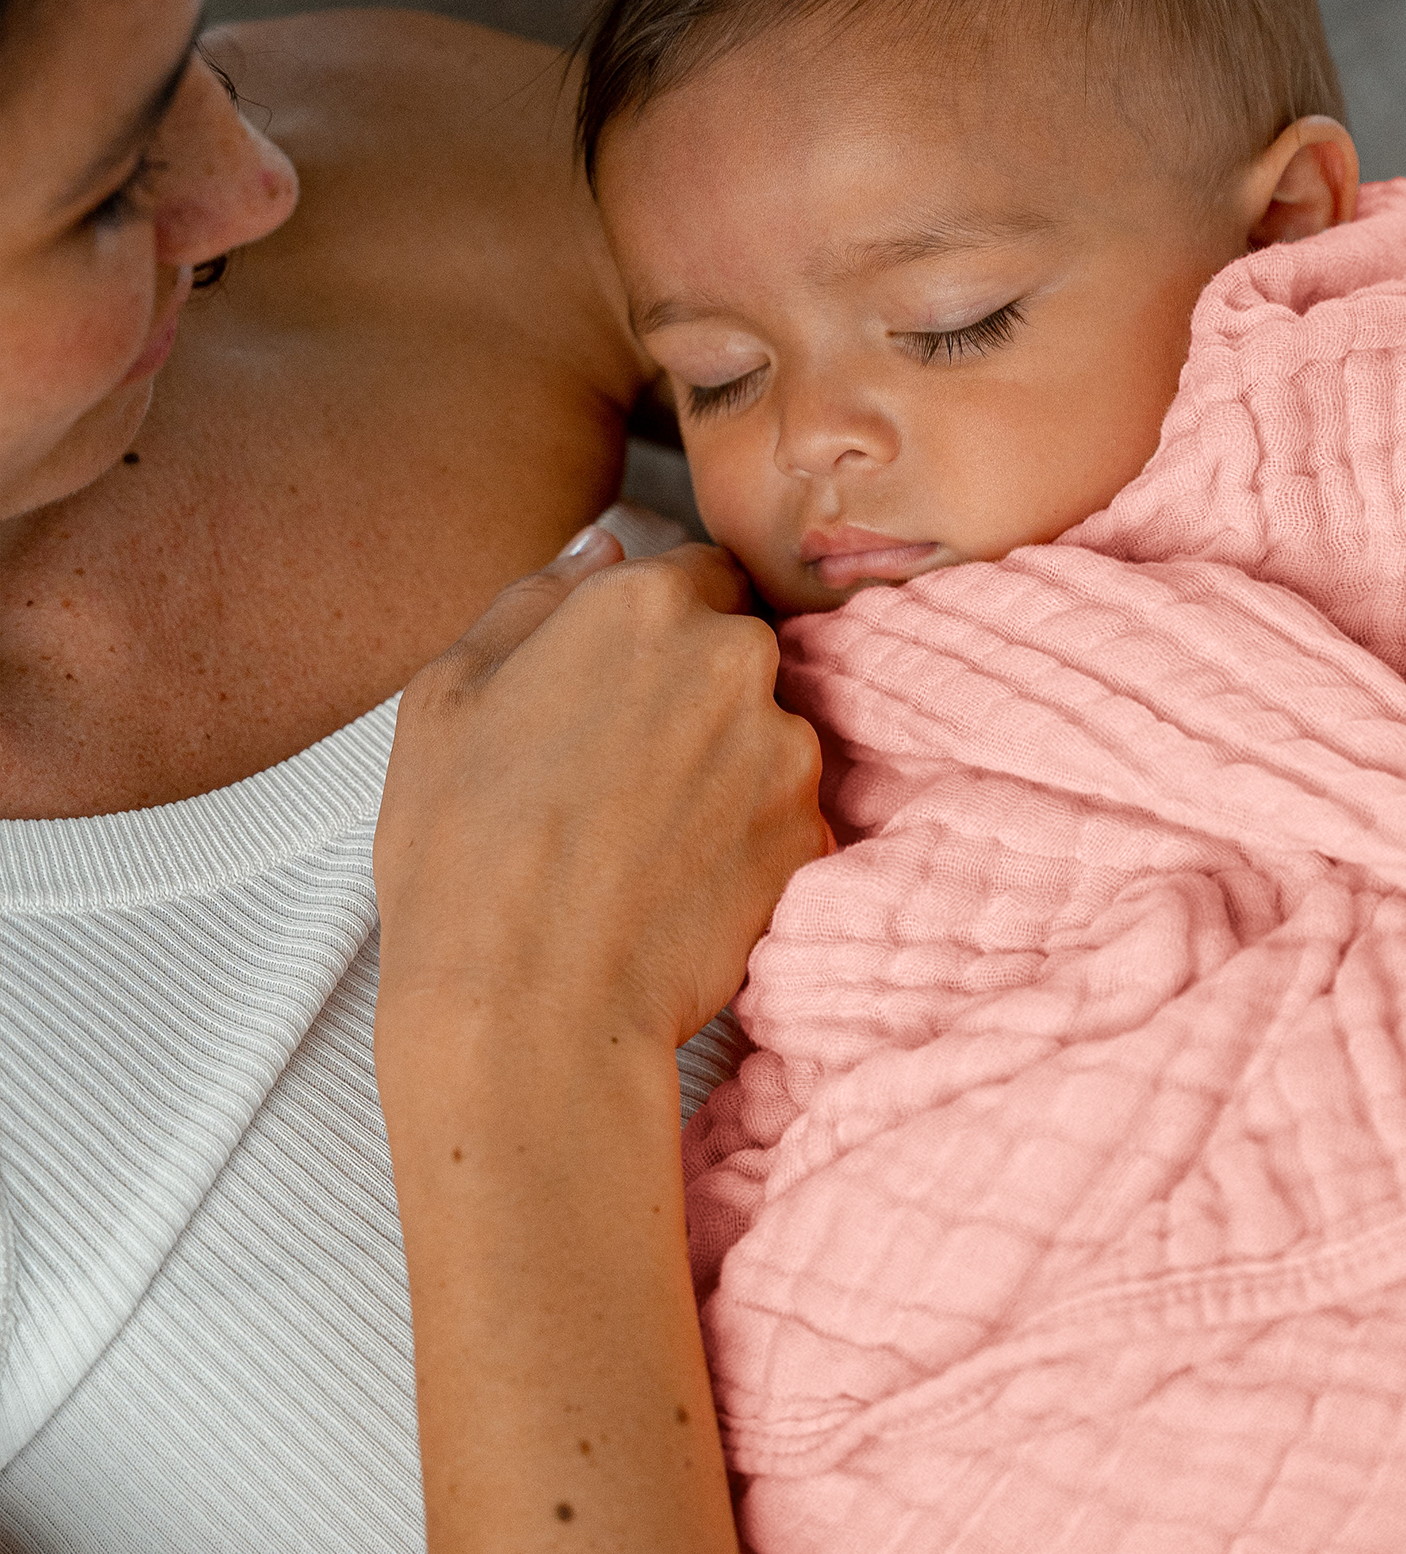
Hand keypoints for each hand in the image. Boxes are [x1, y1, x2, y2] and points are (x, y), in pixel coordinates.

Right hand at [374, 523, 823, 1057]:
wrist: (528, 1008)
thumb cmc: (465, 855)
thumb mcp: (446, 695)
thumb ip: (536, 597)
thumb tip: (601, 545)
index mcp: (642, 604)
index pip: (695, 572)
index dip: (656, 628)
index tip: (622, 682)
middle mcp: (734, 659)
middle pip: (738, 651)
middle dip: (694, 693)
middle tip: (620, 770)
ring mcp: (785, 748)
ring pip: (766, 733)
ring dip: (724, 765)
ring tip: (641, 837)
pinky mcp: (812, 832)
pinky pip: (785, 814)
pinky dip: (746, 836)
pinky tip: (677, 878)